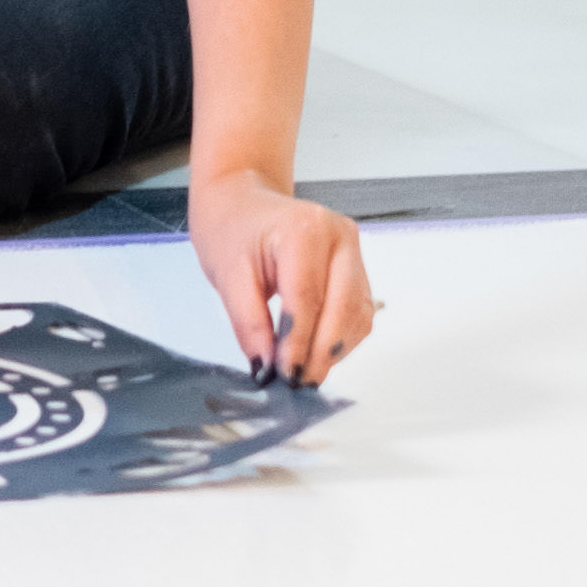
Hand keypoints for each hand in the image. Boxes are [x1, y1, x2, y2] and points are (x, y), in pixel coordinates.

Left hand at [189, 168, 375, 385]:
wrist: (242, 203)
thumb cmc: (231, 231)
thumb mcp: (227, 276)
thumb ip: (248, 323)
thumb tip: (266, 368)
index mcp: (304, 230)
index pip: (307, 298)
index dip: (299, 343)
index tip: (285, 376)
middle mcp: (339, 236)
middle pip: (342, 307)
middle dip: (322, 352)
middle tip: (299, 384)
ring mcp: (353, 249)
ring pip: (357, 313)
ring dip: (336, 349)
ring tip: (306, 374)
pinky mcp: (357, 265)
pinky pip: (359, 309)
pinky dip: (342, 337)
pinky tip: (318, 353)